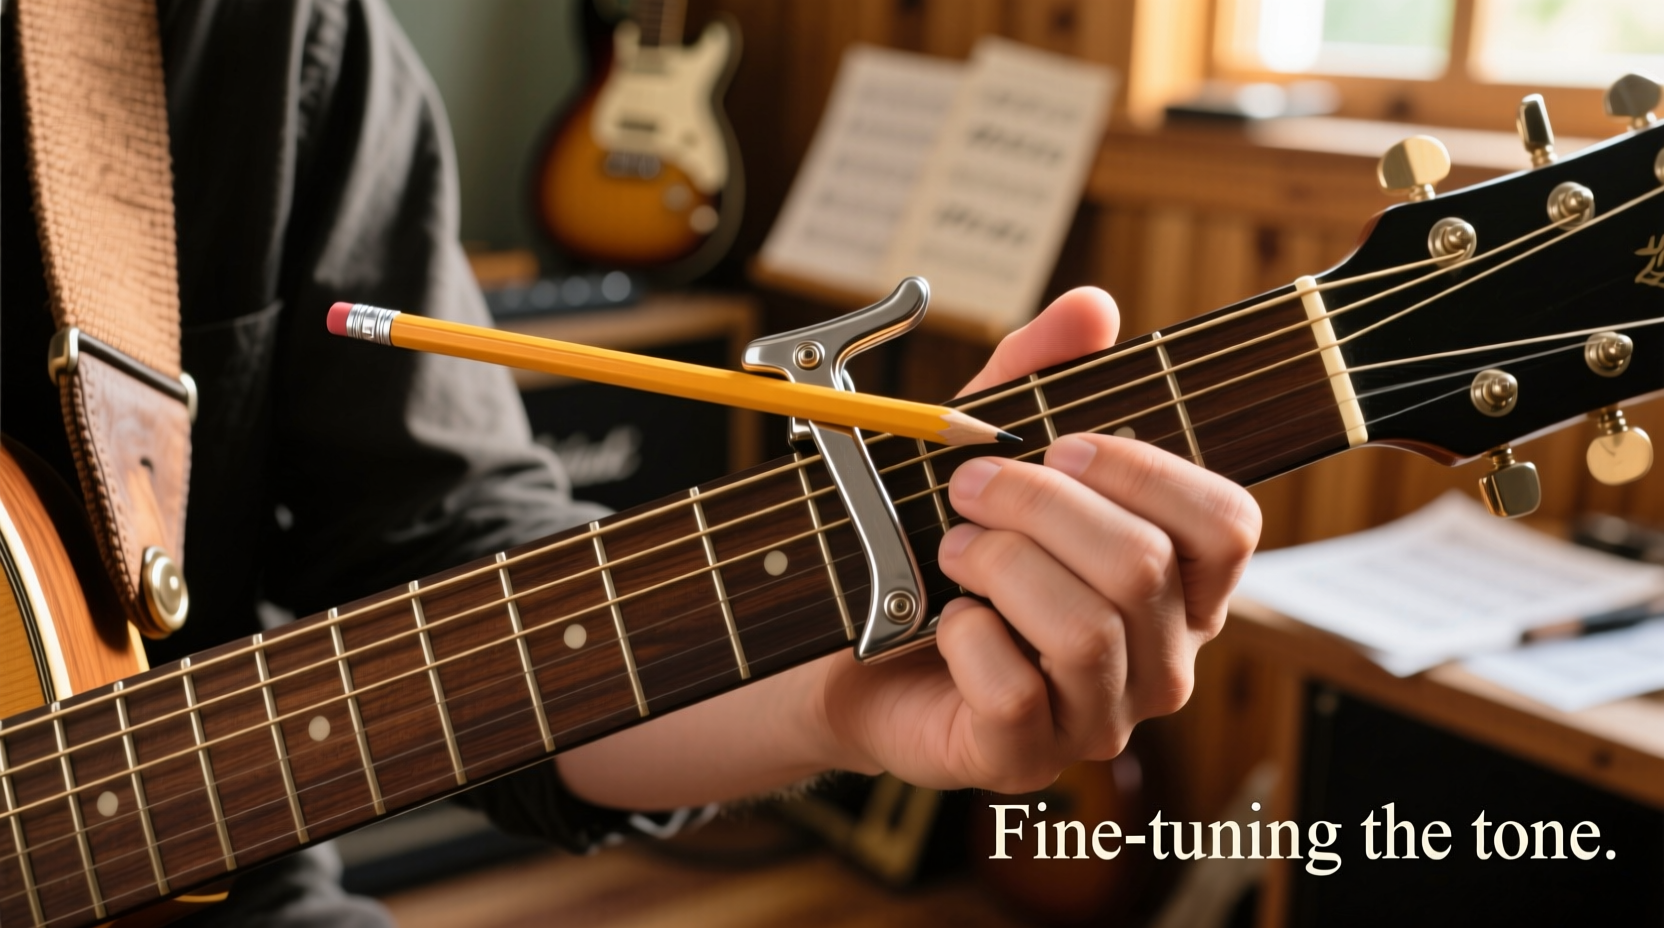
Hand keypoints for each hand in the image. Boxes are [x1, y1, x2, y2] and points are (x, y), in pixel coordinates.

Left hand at [555, 287, 1259, 808]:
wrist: (852, 646)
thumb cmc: (938, 546)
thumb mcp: (985, 445)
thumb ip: (1040, 378)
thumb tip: (1092, 306)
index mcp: (1175, 581)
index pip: (1227, 524)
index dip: (1143, 470)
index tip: (1058, 443)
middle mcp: (1159, 656)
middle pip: (1142, 566)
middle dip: (1037, 505)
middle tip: (966, 485)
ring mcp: (1100, 717)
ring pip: (1086, 629)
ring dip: (997, 565)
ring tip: (948, 549)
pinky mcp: (1028, 759)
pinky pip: (1016, 692)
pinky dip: (965, 639)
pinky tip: (944, 624)